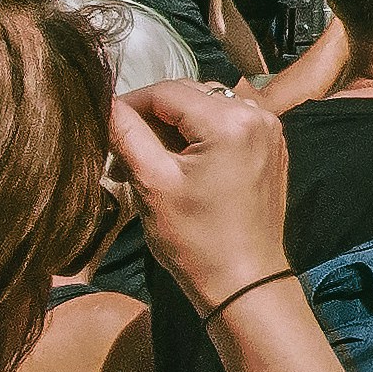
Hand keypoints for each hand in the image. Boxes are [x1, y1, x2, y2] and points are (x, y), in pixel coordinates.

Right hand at [112, 82, 293, 314]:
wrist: (244, 280)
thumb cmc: (194, 238)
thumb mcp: (152, 183)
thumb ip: (127, 134)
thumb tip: (103, 101)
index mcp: (231, 121)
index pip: (167, 90)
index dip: (129, 104)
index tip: (101, 125)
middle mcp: (258, 115)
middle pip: (189, 94)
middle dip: (150, 117)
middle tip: (119, 152)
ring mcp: (269, 130)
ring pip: (206, 107)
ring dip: (172, 127)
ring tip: (143, 162)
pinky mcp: (271, 147)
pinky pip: (226, 124)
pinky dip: (197, 135)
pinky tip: (174, 164)